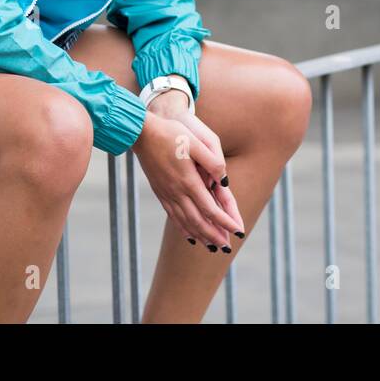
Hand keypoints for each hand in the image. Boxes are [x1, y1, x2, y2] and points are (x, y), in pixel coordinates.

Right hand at [132, 110, 242, 249]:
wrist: (141, 133)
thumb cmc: (170, 133)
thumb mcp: (195, 142)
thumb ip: (212, 161)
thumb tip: (223, 179)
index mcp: (188, 181)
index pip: (211, 209)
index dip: (225, 222)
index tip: (238, 231)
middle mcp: (177, 192)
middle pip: (198, 221)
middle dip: (214, 235)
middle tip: (227, 247)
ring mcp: (167, 193)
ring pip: (185, 222)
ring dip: (200, 236)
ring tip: (212, 246)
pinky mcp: (160, 192)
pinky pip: (173, 216)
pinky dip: (183, 228)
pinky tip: (190, 235)